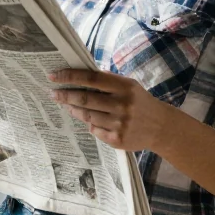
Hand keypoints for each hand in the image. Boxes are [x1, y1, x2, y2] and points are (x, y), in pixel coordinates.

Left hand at [48, 69, 173, 151]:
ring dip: (74, 109)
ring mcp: (120, 124)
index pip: (91, 79)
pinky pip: (95, 130)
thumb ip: (107, 81)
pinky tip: (88, 120)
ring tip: (67, 105)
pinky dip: (90, 124)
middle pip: (85, 99)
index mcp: (124, 87)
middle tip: (53, 93)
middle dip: (65, 95)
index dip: (70, 77)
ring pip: (87, 116)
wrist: (161, 127)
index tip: (54, 76)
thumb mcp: (129, 85)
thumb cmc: (140, 102)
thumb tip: (79, 75)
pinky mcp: (118, 140)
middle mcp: (122, 105)